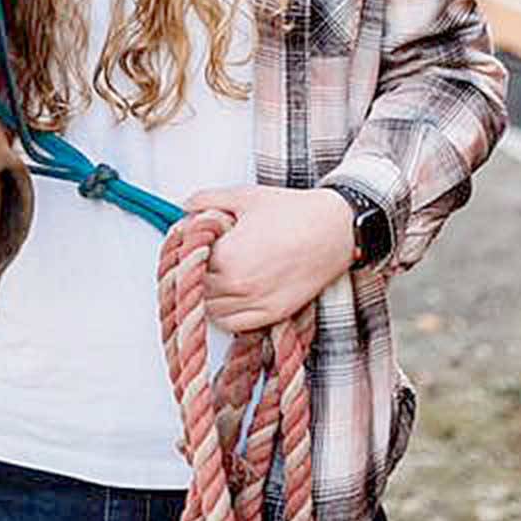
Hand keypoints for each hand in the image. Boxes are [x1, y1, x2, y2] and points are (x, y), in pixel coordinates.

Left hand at [182, 185, 355, 332]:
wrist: (335, 228)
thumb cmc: (293, 212)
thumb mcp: (244, 197)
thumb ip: (206, 200)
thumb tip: (185, 208)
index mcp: (228, 258)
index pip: (187, 264)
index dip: (186, 251)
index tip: (191, 241)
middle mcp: (240, 286)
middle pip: (197, 289)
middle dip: (196, 272)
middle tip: (204, 254)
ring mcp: (258, 304)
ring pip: (212, 311)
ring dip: (207, 295)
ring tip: (217, 272)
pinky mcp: (273, 313)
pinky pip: (235, 324)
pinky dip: (225, 313)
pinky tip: (229, 292)